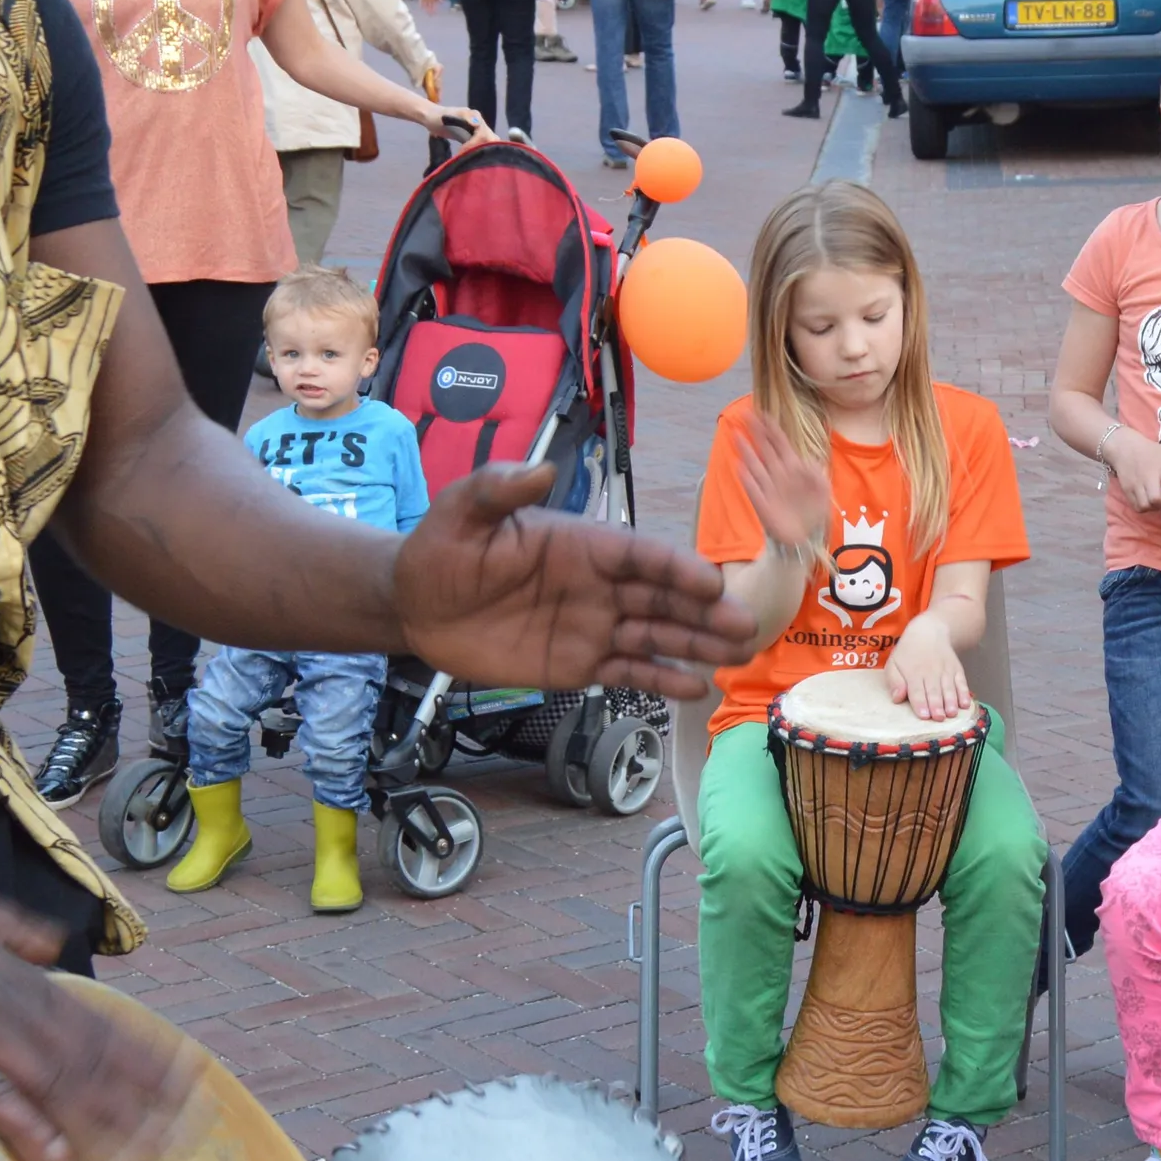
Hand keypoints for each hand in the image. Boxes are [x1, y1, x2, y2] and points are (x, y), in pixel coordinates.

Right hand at [0, 832, 200, 1160]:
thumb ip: (16, 930)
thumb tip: (58, 943)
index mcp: (17, 971)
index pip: (96, 1020)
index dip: (144, 1056)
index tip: (186, 1084)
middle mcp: (6, 997)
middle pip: (87, 1056)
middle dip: (138, 1099)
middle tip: (183, 1138)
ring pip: (50, 1078)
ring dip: (97, 1122)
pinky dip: (24, 1123)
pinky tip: (53, 1155)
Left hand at [393, 461, 758, 698]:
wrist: (414, 606)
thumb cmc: (440, 551)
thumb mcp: (462, 511)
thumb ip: (499, 488)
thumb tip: (541, 469)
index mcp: (581, 544)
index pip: (640, 555)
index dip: (677, 568)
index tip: (711, 583)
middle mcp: (598, 585)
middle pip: (663, 597)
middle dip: (706, 612)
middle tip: (746, 626)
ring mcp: (593, 626)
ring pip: (657, 635)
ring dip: (698, 645)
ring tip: (738, 656)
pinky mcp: (579, 664)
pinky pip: (628, 671)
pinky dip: (662, 681)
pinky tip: (694, 691)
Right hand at [732, 417, 833, 571]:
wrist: (804, 536)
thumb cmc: (814, 510)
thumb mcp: (823, 490)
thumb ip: (817, 474)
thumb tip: (809, 461)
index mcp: (794, 468)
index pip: (781, 443)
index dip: (773, 429)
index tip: (764, 413)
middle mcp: (779, 474)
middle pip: (765, 449)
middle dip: (757, 432)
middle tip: (746, 415)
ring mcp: (769, 488)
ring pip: (756, 465)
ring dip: (746, 451)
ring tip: (737, 436)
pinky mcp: (763, 504)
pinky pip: (753, 489)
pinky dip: (747, 479)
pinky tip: (740, 467)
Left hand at [883, 618, 971, 720]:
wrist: (929, 632)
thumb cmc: (907, 653)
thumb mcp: (893, 664)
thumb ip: (894, 682)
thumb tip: (897, 698)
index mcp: (913, 673)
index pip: (917, 691)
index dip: (921, 704)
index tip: (924, 716)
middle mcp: (931, 672)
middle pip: (934, 691)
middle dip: (937, 706)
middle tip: (939, 718)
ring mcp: (946, 671)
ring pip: (949, 688)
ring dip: (951, 702)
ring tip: (952, 714)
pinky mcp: (957, 669)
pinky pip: (962, 682)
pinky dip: (964, 693)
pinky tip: (965, 704)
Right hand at [1098, 425, 1160, 513]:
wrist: (1127, 448)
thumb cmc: (1155, 454)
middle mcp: (1148, 476)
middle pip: (1156, 499)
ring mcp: (1136, 483)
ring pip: (1145, 505)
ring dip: (1154, 508)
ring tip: (1158, 501)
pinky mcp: (1126, 489)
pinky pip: (1136, 507)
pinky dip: (1144, 508)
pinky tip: (1149, 501)